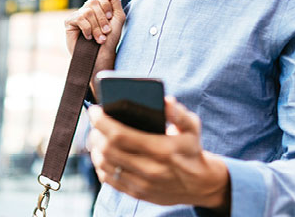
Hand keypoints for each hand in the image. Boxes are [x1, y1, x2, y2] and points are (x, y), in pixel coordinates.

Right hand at [64, 0, 124, 93]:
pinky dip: (87, 29)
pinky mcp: (69, 22)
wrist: (102, 56)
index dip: (107, 5)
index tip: (111, 17)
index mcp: (98, 6)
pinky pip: (80, 18)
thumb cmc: (110, 39)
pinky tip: (88, 37)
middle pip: (94, 2)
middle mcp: (87, 8)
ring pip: (88, 11)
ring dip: (97, 26)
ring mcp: (77, 14)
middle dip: (103, 18)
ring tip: (99, 38)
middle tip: (106, 31)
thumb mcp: (118, 16)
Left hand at [88, 97, 230, 211]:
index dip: (102, 122)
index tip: (95, 110)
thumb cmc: (192, 150)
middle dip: (95, 133)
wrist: (200, 184)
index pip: (120, 135)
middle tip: (94, 122)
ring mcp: (142, 184)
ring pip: (105, 166)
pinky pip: (110, 180)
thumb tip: (165, 101)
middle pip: (108, 150)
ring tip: (96, 136)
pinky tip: (101, 155)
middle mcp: (150, 169)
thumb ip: (179, 113)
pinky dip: (100, 166)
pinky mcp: (137, 193)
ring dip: (95, 149)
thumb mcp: (192, 127)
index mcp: (161, 150)